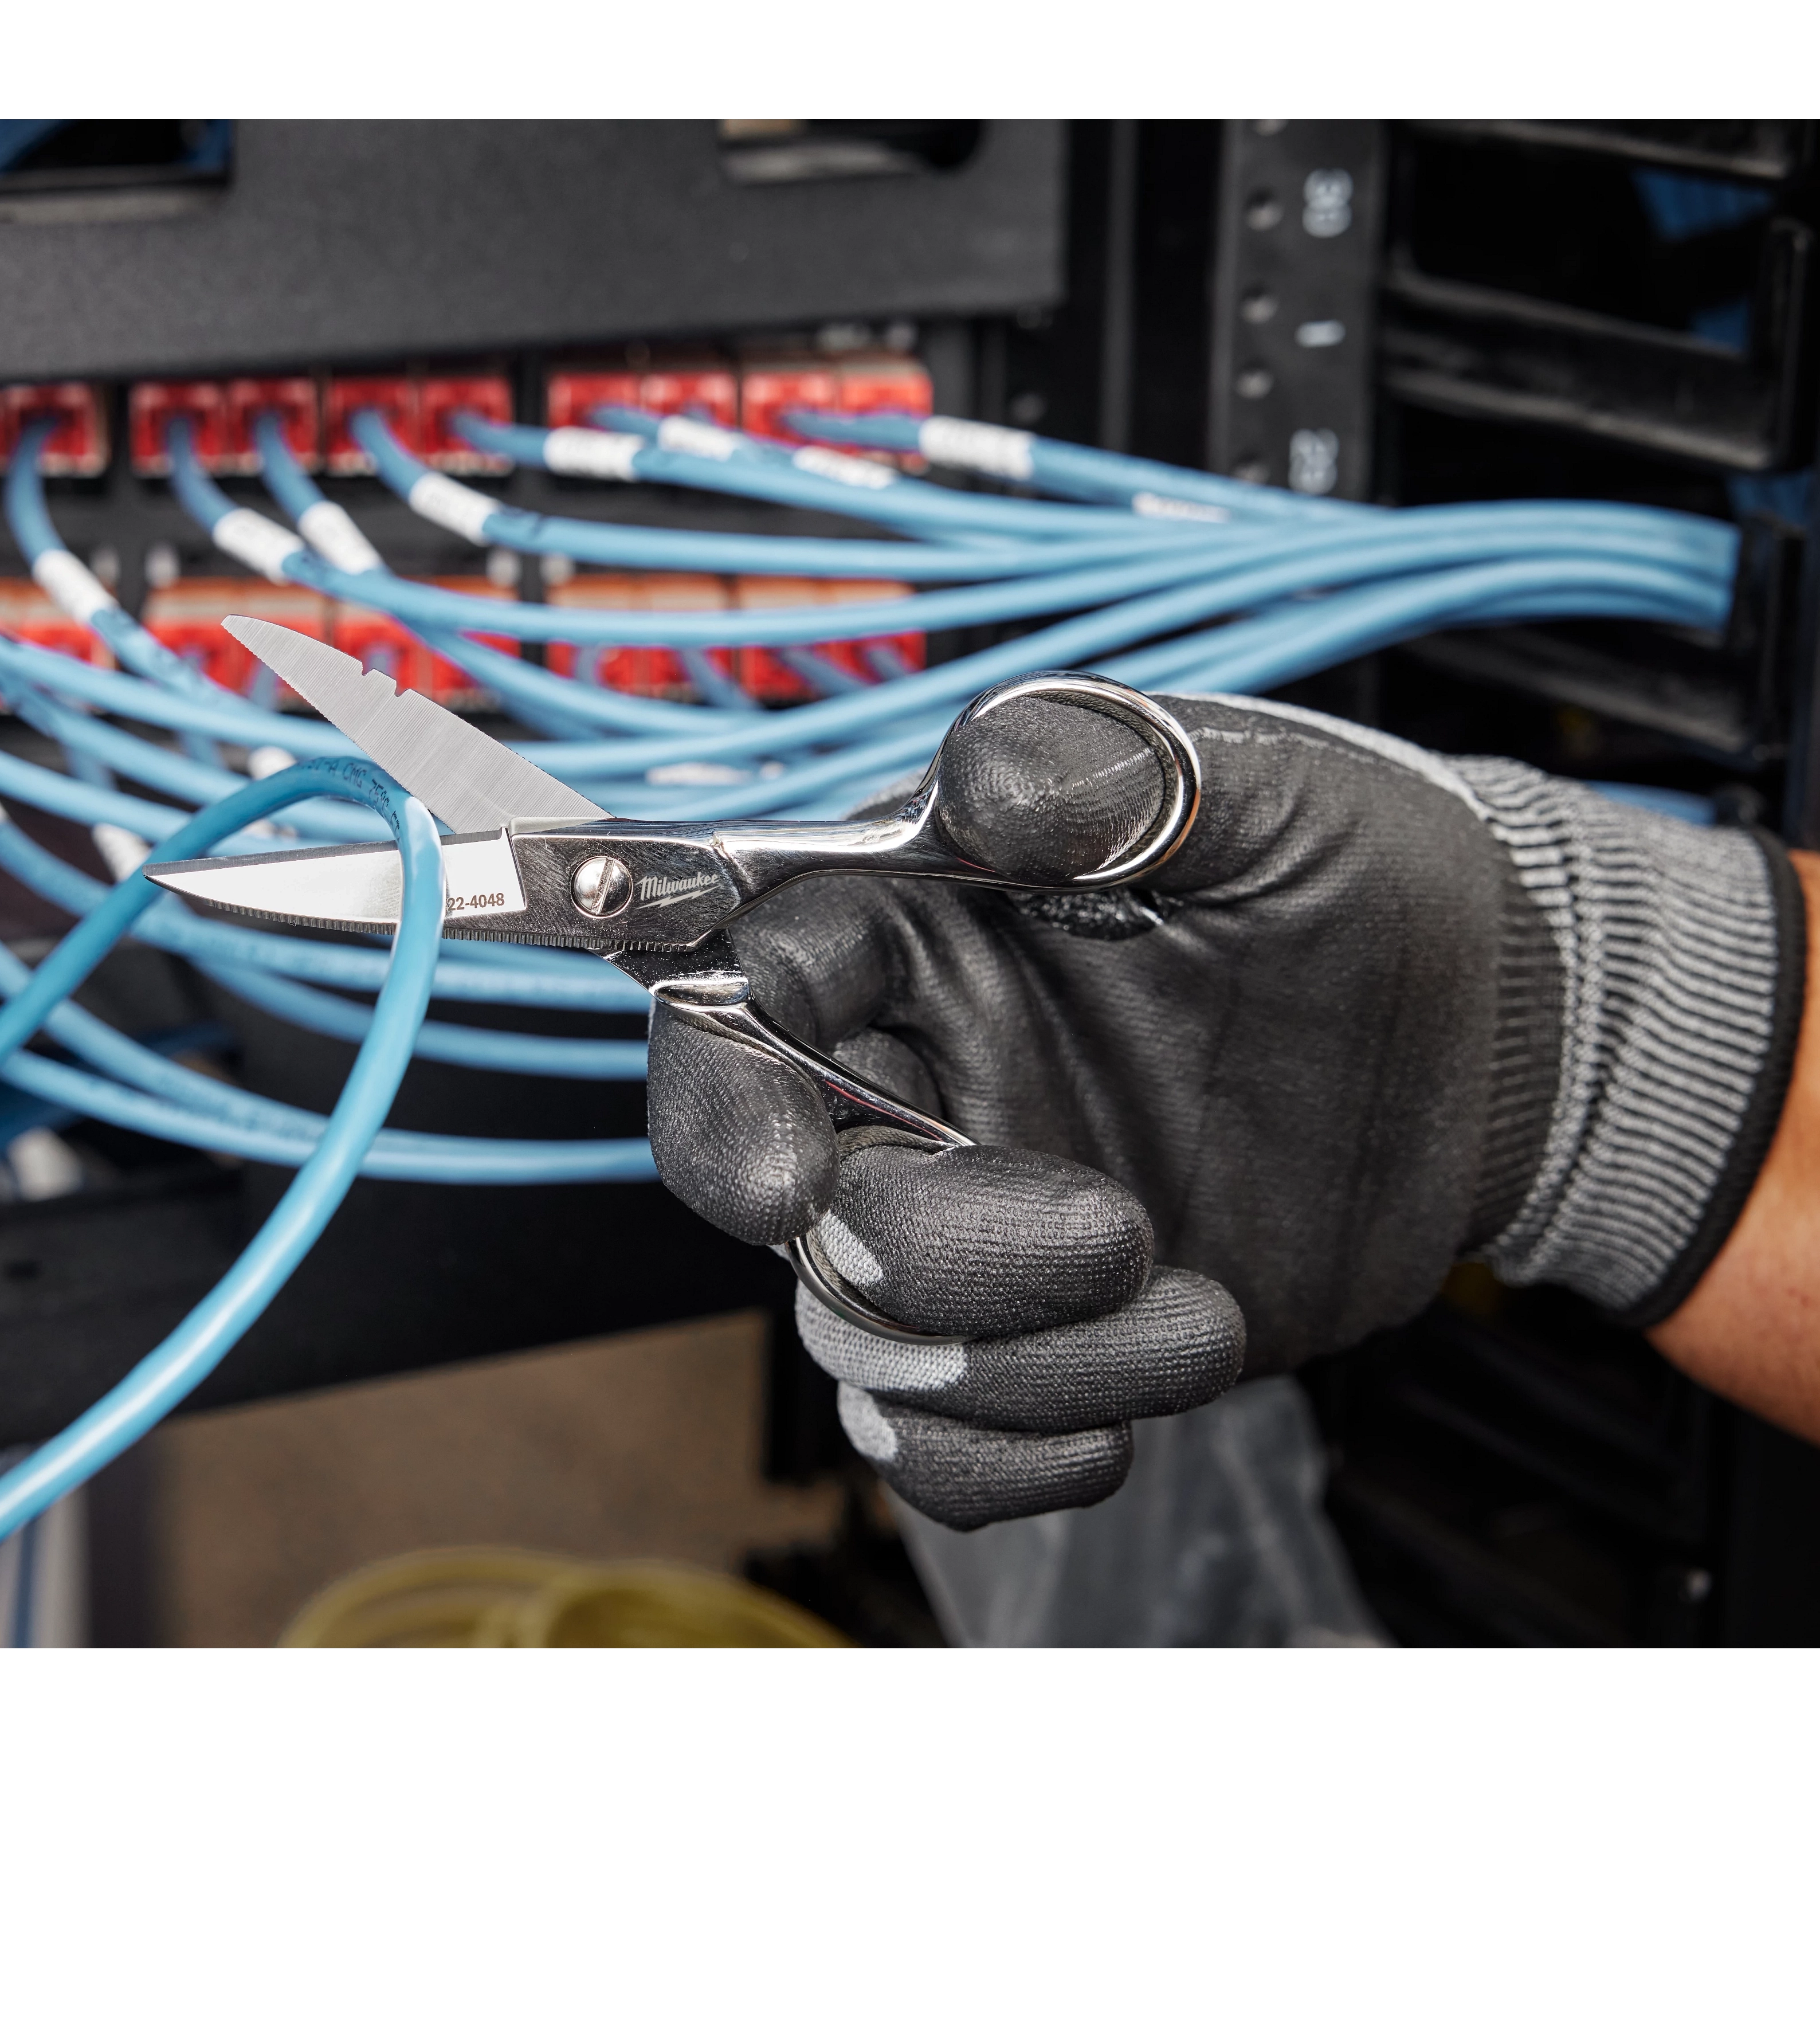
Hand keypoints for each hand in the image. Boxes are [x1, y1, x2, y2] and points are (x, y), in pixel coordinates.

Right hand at [646, 686, 1803, 1528]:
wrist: (1493, 1034)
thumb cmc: (1356, 878)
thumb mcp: (1255, 785)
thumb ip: (1105, 765)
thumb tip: (979, 781)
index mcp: (920, 927)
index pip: (740, 1003)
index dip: (726, 1099)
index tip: (789, 1182)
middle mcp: (921, 1075)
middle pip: (795, 1203)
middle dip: (919, 1256)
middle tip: (1104, 1233)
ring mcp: (977, 1208)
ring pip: (869, 1339)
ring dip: (1014, 1360)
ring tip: (1196, 1306)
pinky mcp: (1044, 1321)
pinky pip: (944, 1437)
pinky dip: (1010, 1454)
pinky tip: (1131, 1407)